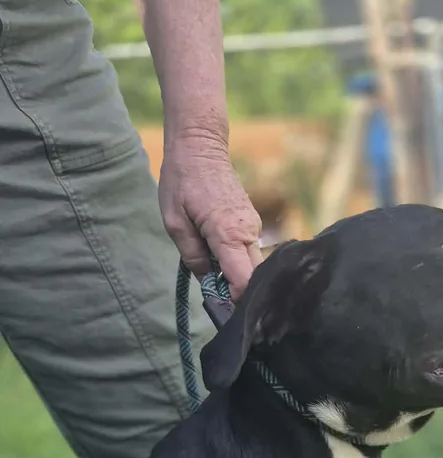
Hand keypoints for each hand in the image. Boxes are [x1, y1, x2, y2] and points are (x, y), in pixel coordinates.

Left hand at [158, 133, 262, 299]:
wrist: (201, 145)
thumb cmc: (182, 181)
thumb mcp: (174, 223)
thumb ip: (192, 257)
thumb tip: (209, 283)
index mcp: (228, 234)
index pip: (243, 281)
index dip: (236, 302)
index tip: (223, 312)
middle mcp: (248, 232)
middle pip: (252, 278)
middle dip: (237, 293)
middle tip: (216, 300)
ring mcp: (253, 228)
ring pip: (252, 267)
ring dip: (235, 277)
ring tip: (214, 278)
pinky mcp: (252, 225)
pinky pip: (249, 254)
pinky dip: (236, 263)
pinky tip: (219, 261)